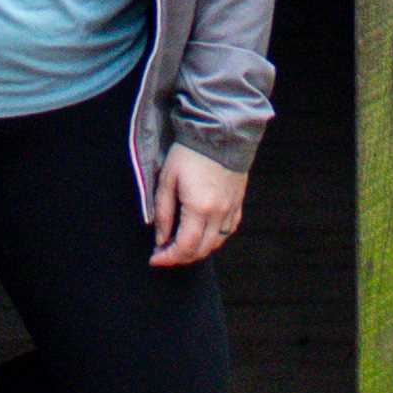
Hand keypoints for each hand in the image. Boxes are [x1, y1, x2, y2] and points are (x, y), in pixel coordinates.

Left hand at [149, 145, 248, 269]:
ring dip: (197, 250)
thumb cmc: (188, 153)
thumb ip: (163, 213)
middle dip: (180, 257)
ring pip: (216, 244)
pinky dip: (214, 239)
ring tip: (180, 245)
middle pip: (201, 250)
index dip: (168, 258)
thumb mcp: (167, 180)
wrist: (219, 133)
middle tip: (164, 253)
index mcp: (199, 209)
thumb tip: (161, 239)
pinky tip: (202, 234)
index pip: (184, 247)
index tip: (154, 258)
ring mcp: (231, 210)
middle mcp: (219, 214)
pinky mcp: (238, 203)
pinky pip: (228, 231)